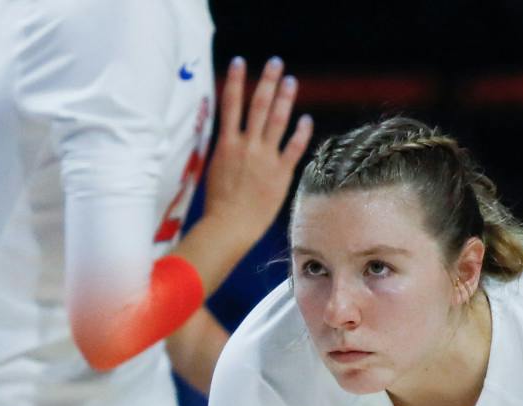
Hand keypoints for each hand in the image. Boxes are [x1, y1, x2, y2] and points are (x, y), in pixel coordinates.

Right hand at [197, 58, 312, 251]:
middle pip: (257, 105)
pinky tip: (307, 119)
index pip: (231, 105)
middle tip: (275, 62)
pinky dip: (301, 132)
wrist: (229, 226)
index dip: (237, 81)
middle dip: (267, 82)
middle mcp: (246, 146)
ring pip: (276, 121)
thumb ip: (226, 150)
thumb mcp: (216, 169)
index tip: (241, 62)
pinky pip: (294, 148)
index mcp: (226, 144)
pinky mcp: (280, 173)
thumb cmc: (220, 204)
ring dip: (284, 99)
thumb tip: (230, 138)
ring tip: (291, 81)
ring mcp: (264, 158)